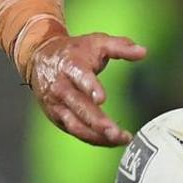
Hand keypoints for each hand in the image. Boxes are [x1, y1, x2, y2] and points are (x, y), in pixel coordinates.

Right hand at [26, 30, 145, 145]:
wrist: (40, 57)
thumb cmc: (73, 51)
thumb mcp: (96, 42)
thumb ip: (120, 46)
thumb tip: (143, 52)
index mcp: (71, 66)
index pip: (79, 77)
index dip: (90, 87)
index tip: (102, 98)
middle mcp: (61, 87)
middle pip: (78, 106)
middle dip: (97, 121)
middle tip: (116, 132)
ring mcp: (57, 105)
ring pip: (76, 124)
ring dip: (97, 135)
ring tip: (118, 139)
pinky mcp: (57, 117)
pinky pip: (76, 131)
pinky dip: (93, 138)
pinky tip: (111, 141)